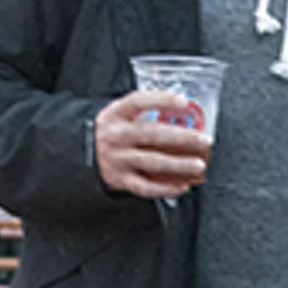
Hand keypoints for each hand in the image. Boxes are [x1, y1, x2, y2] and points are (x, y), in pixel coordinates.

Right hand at [94, 91, 208, 198]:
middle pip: (152, 134)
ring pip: (153, 162)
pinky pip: (146, 187)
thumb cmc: (113, 131)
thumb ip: (145, 112)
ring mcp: (117, 159)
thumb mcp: (120, 114)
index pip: (138, 101)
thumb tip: (184, 114)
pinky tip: (182, 186)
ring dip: (179, 164)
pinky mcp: (120, 179)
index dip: (161, 100)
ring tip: (199, 165)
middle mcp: (116, 135)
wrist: (82, 153)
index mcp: (116, 114)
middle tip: (204, 140)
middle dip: (182, 137)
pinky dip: (166, 188)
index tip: (183, 101)